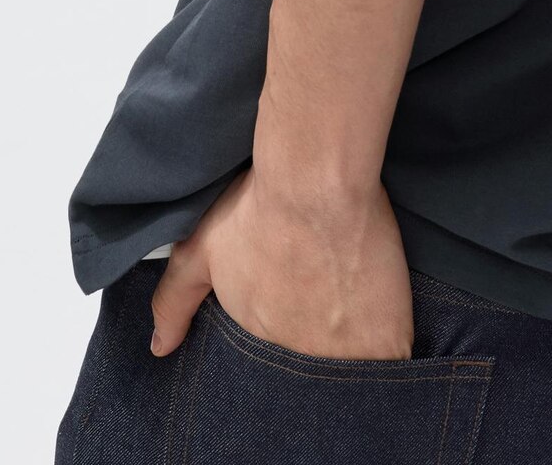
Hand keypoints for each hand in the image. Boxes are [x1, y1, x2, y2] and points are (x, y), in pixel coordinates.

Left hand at [148, 164, 416, 360]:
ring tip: (358, 312)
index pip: (274, 359)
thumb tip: (159, 348)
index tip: (299, 315)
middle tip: (328, 310)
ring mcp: (343, 355)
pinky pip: (392, 364)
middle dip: (318, 349)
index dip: (288, 338)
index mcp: (259, 339)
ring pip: (352, 368)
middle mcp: (297, 357)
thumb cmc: (260, 207)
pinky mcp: (387, 340)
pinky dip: (389, 351)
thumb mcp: (200, 249)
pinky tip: (387, 323)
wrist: (316, 182)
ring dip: (354, 352)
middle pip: (311, 366)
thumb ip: (174, 301)